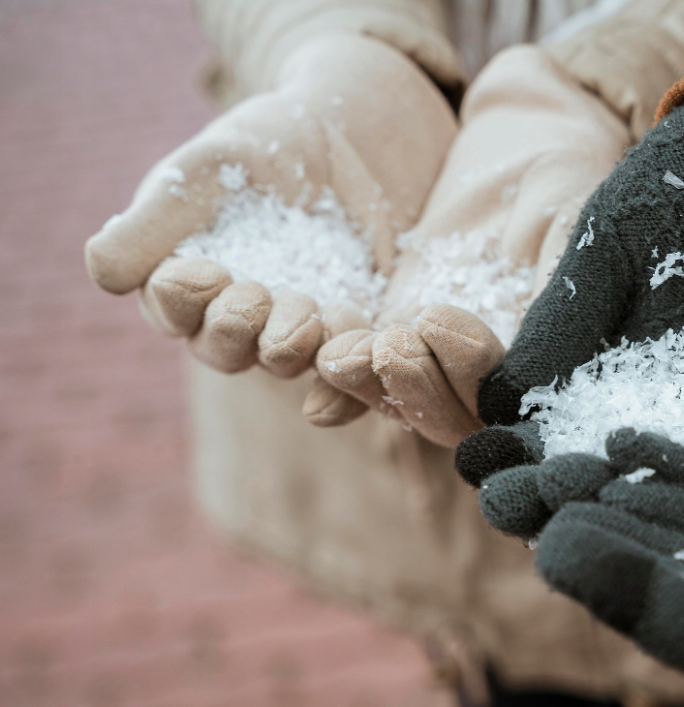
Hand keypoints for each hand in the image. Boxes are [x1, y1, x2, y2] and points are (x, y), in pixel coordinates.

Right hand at [85, 34, 455, 379]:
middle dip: (235, 327)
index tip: (201, 272)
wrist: (355, 139)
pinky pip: (348, 367)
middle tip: (254, 297)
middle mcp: (237, 322)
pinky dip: (349, 367)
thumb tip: (102, 272)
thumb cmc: (265, 147)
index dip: (182, 299)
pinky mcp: (354, 335)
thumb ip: (155, 218)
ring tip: (306, 312)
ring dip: (291, 343)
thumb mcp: (208, 168)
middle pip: (223, 350)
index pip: (171, 309)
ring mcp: (298, 333)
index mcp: (186, 285)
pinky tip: (357, 348)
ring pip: (284, 361)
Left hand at [309, 46, 631, 443]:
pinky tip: (319, 366)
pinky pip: (367, 370)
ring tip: (340, 352)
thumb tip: (539, 370)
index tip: (439, 318)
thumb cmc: (565, 190)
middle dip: (416, 388)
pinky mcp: (398, 332)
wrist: (524, 153)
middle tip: (393, 341)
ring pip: (402, 402)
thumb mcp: (571, 232)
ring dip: (368, 385)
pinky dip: (341, 379)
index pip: (507, 402)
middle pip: (451, 418)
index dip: (471, 376)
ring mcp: (441, 360)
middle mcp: (493, 376)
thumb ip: (559, 296)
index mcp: (545, 364)